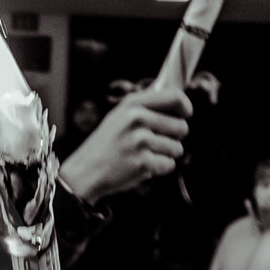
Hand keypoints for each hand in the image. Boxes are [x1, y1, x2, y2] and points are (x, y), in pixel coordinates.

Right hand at [59, 85, 191, 205]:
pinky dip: (158, 169)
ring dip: (164, 155)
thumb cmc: (105, 146)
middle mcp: (137, 119)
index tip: (184, 115)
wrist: (84, 172)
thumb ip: (146, 108)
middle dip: (173, 138)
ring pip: (177, 148)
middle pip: (181, 127)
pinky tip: (139, 167)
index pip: (175, 97)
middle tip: (151, 144)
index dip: (185, 107)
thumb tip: (179, 103)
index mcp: (132, 104)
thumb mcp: (119, 117)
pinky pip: (169, 165)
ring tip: (141, 155)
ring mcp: (140, 141)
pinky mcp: (142, 162)